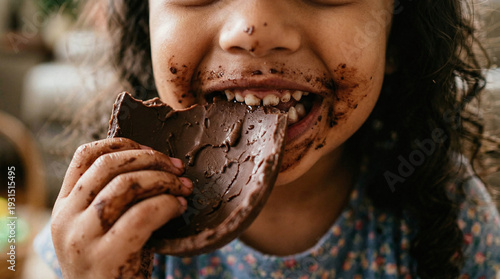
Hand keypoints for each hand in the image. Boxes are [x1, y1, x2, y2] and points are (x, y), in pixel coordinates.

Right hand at [51, 138, 192, 278]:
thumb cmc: (114, 264)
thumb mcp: (102, 227)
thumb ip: (112, 197)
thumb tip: (153, 160)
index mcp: (64, 206)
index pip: (85, 154)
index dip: (123, 144)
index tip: (153, 151)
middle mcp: (66, 219)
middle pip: (109, 165)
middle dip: (151, 159)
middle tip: (178, 168)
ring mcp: (82, 239)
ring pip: (126, 186)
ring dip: (164, 181)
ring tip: (184, 188)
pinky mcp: (106, 257)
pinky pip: (142, 214)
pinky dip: (167, 204)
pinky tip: (179, 207)